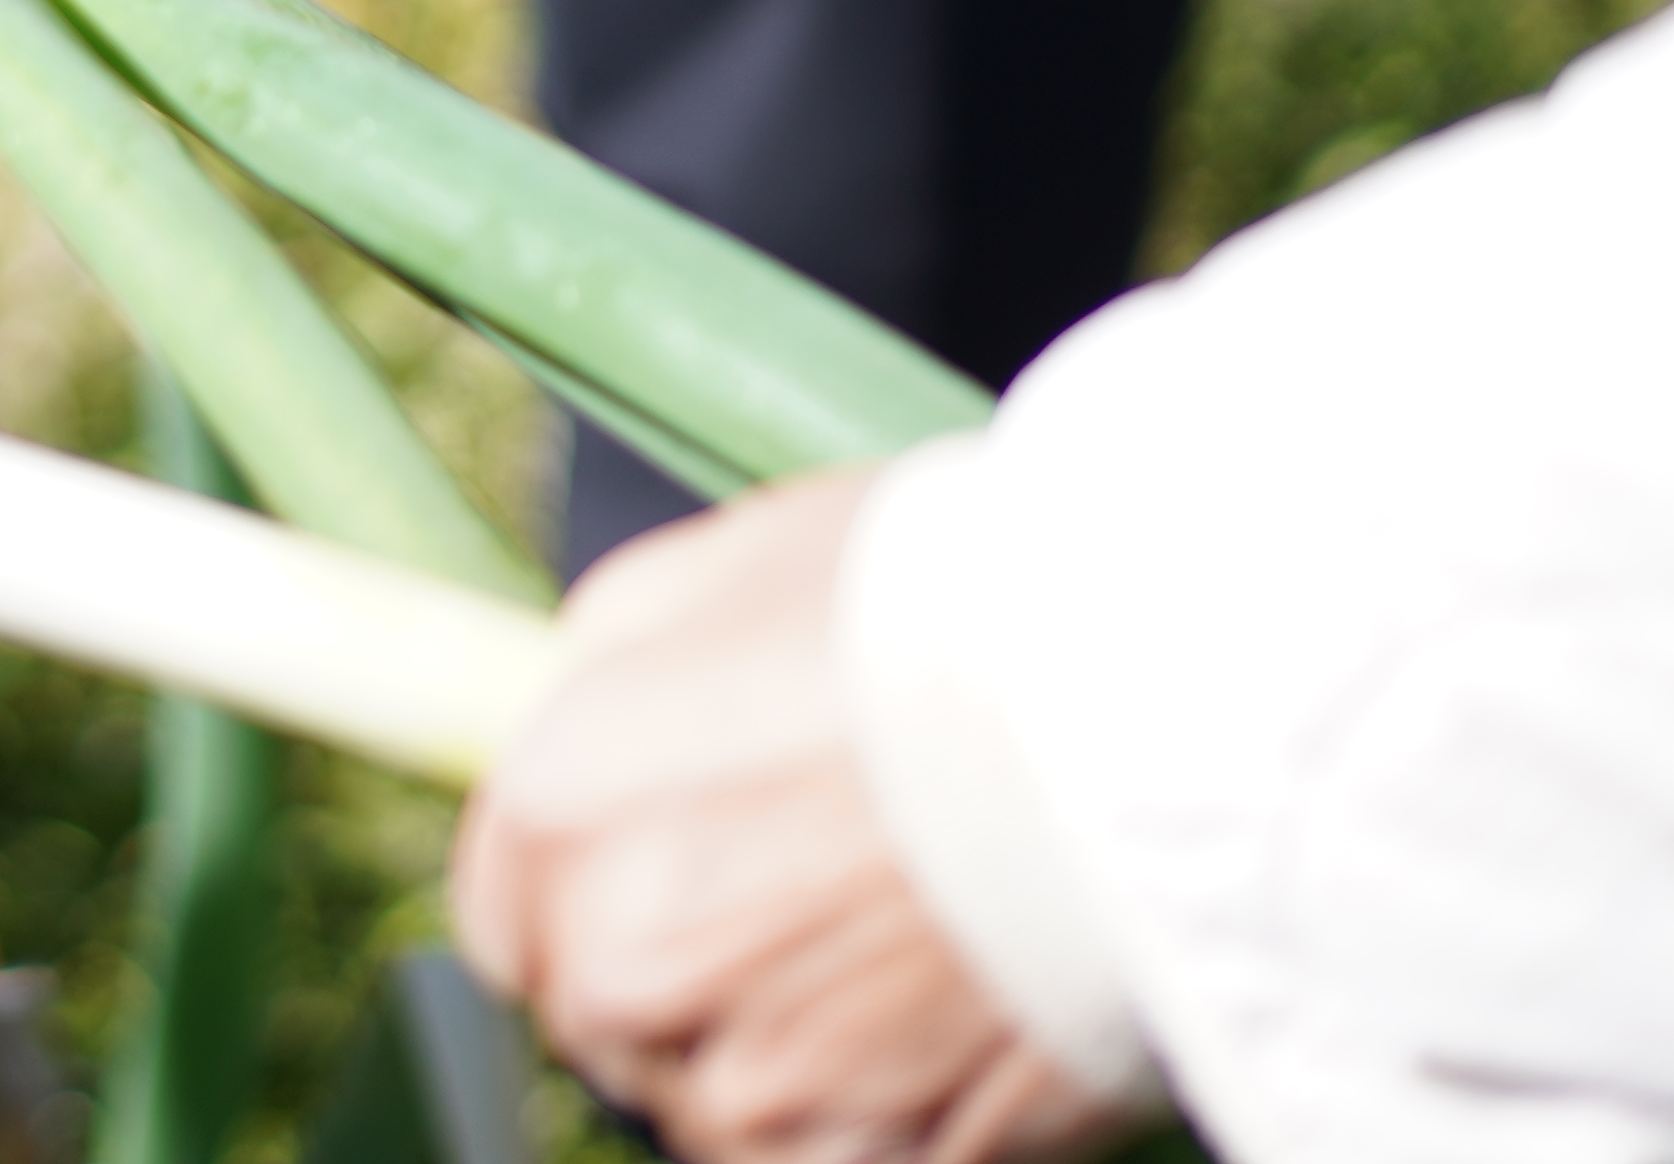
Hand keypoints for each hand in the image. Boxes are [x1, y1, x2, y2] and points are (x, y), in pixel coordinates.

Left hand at [453, 476, 1141, 1163]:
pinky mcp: (893, 1161)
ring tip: (901, 954)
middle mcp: (630, 966)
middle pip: (607, 1015)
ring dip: (787, 1052)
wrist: (1168, 718)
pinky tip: (951, 1030)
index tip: (654, 858)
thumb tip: (572, 706)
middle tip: (812, 894)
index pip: (504, 903)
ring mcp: (760, 1086)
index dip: (585, 878)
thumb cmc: (961, 613)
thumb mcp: (732, 569)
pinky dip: (887, 1119)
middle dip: (683, 968)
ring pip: (724, 1105)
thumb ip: (616, 666)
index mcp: (568, 813)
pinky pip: (841, 1157)